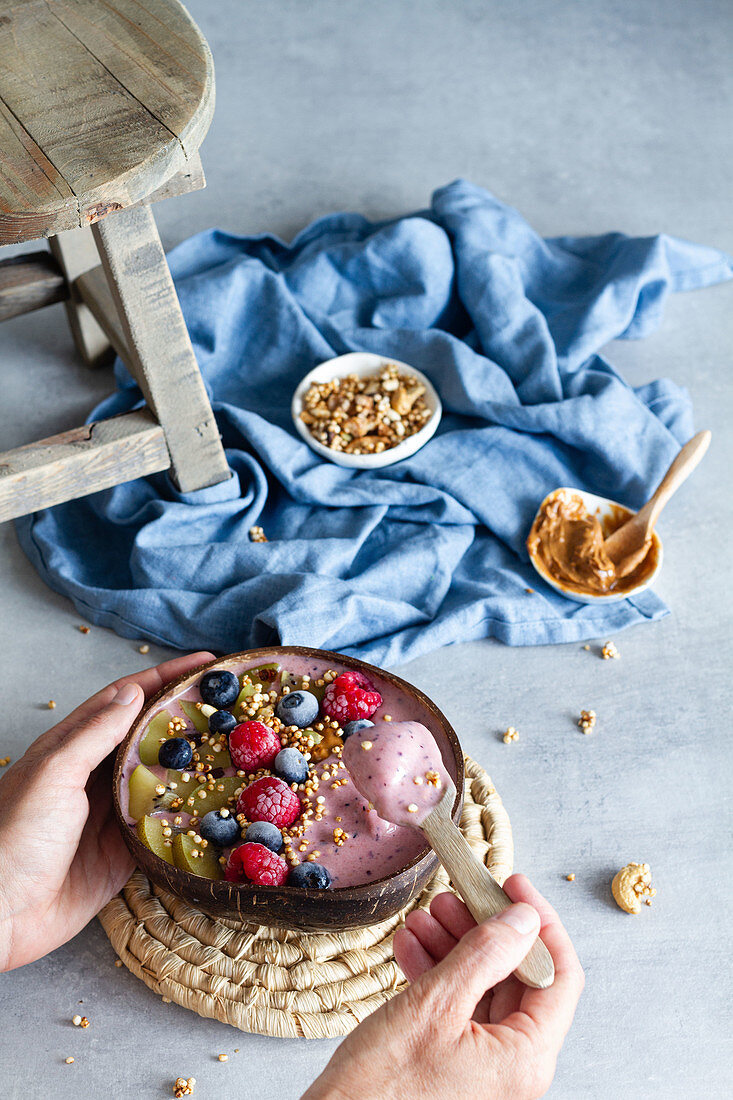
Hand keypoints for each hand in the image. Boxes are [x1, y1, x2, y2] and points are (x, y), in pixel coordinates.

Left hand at [0, 651, 212, 971]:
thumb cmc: (14, 837)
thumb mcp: (54, 774)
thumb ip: (95, 734)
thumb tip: (134, 693)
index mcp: (73, 747)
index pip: (127, 699)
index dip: (165, 678)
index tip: (206, 665)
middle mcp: (94, 776)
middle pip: (150, 735)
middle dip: (188, 717)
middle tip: (232, 705)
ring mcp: (111, 814)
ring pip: (163, 778)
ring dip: (195, 764)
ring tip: (238, 750)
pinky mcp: (124, 852)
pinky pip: (164, 827)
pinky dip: (190, 815)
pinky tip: (218, 806)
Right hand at [303, 875, 583, 1099]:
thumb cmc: (382, 1091)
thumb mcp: (435, 1006)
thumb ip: (484, 955)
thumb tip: (523, 919)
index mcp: (526, 1058)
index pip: (559, 974)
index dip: (540, 922)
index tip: (513, 885)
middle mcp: (513, 1066)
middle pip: (518, 977)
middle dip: (485, 929)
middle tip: (457, 895)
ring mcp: (484, 1068)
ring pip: (484, 988)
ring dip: (455, 946)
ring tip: (425, 916)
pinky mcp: (453, 1066)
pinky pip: (458, 1009)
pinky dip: (437, 973)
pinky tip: (411, 946)